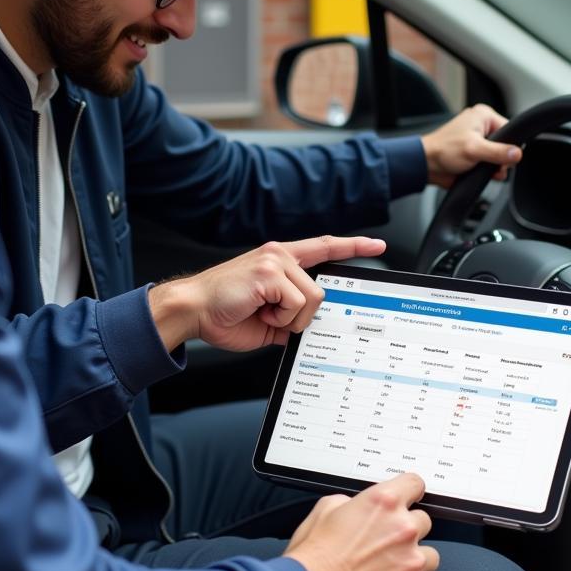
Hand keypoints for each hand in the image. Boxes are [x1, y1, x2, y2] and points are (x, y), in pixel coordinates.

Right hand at [147, 235, 385, 352]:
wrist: (192, 310)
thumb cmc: (223, 314)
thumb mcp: (267, 318)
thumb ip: (290, 315)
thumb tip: (310, 328)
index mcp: (279, 261)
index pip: (323, 247)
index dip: (352, 246)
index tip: (377, 243)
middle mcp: (279, 255)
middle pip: (321, 290)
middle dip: (302, 316)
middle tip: (271, 318)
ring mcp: (275, 261)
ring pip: (312, 298)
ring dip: (290, 317)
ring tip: (262, 313)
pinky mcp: (269, 272)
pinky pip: (296, 303)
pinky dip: (281, 317)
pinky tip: (258, 311)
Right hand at [283, 473, 438, 570]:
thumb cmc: (315, 555)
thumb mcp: (326, 508)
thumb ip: (352, 502)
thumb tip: (358, 507)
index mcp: (384, 502)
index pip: (415, 484)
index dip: (411, 491)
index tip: (410, 497)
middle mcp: (403, 528)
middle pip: (424, 521)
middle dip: (408, 530)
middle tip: (388, 541)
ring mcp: (411, 560)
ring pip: (431, 556)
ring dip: (415, 560)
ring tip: (393, 568)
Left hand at [421, 103, 521, 187]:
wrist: (427, 165)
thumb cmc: (443, 151)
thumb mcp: (474, 150)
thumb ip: (498, 152)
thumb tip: (517, 153)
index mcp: (483, 116)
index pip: (510, 129)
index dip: (511, 146)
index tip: (506, 158)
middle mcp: (482, 126)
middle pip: (506, 144)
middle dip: (502, 159)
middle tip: (493, 166)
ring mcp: (478, 140)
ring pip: (499, 155)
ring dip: (496, 166)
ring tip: (485, 170)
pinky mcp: (475, 153)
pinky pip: (490, 161)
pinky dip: (489, 170)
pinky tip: (483, 174)